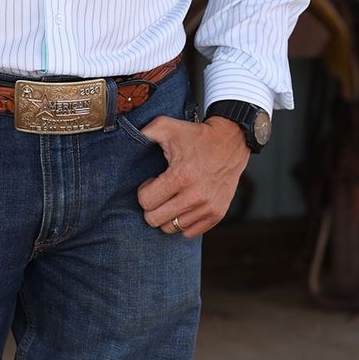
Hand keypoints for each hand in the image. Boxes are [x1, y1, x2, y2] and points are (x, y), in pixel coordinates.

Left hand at [136, 115, 249, 238]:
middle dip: (151, 206)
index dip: (144, 191)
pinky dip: (183, 222)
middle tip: (160, 192)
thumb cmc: (196, 135)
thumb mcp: (167, 126)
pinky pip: (189, 233)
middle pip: (154, 219)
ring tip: (173, 198)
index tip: (152, 182)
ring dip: (167, 215)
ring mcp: (207, 207)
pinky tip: (184, 205)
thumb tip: (127, 138)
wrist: (231, 142)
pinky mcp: (217, 214)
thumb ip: (144, 132)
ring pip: (171, 228)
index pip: (146, 201)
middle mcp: (195, 196)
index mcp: (181, 176)